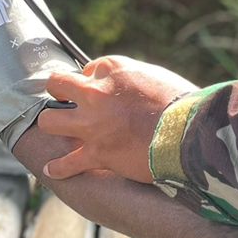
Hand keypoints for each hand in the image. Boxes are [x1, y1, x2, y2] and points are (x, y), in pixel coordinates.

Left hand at [38, 55, 198, 182]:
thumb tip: (123, 88)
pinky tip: (52, 169)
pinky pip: (68, 163)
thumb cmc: (180, 103)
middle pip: (58, 84)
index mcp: (112, 68)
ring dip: (53, 124)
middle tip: (68, 101)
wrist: (188, 134)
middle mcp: (96, 93)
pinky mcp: (97, 153)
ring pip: (50, 121)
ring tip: (58, 128)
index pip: (88, 68)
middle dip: (60, 91)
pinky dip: (60, 168)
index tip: (103, 91)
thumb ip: (131, 79)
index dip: (94, 81)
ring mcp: (93, 124)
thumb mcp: (155, 76)